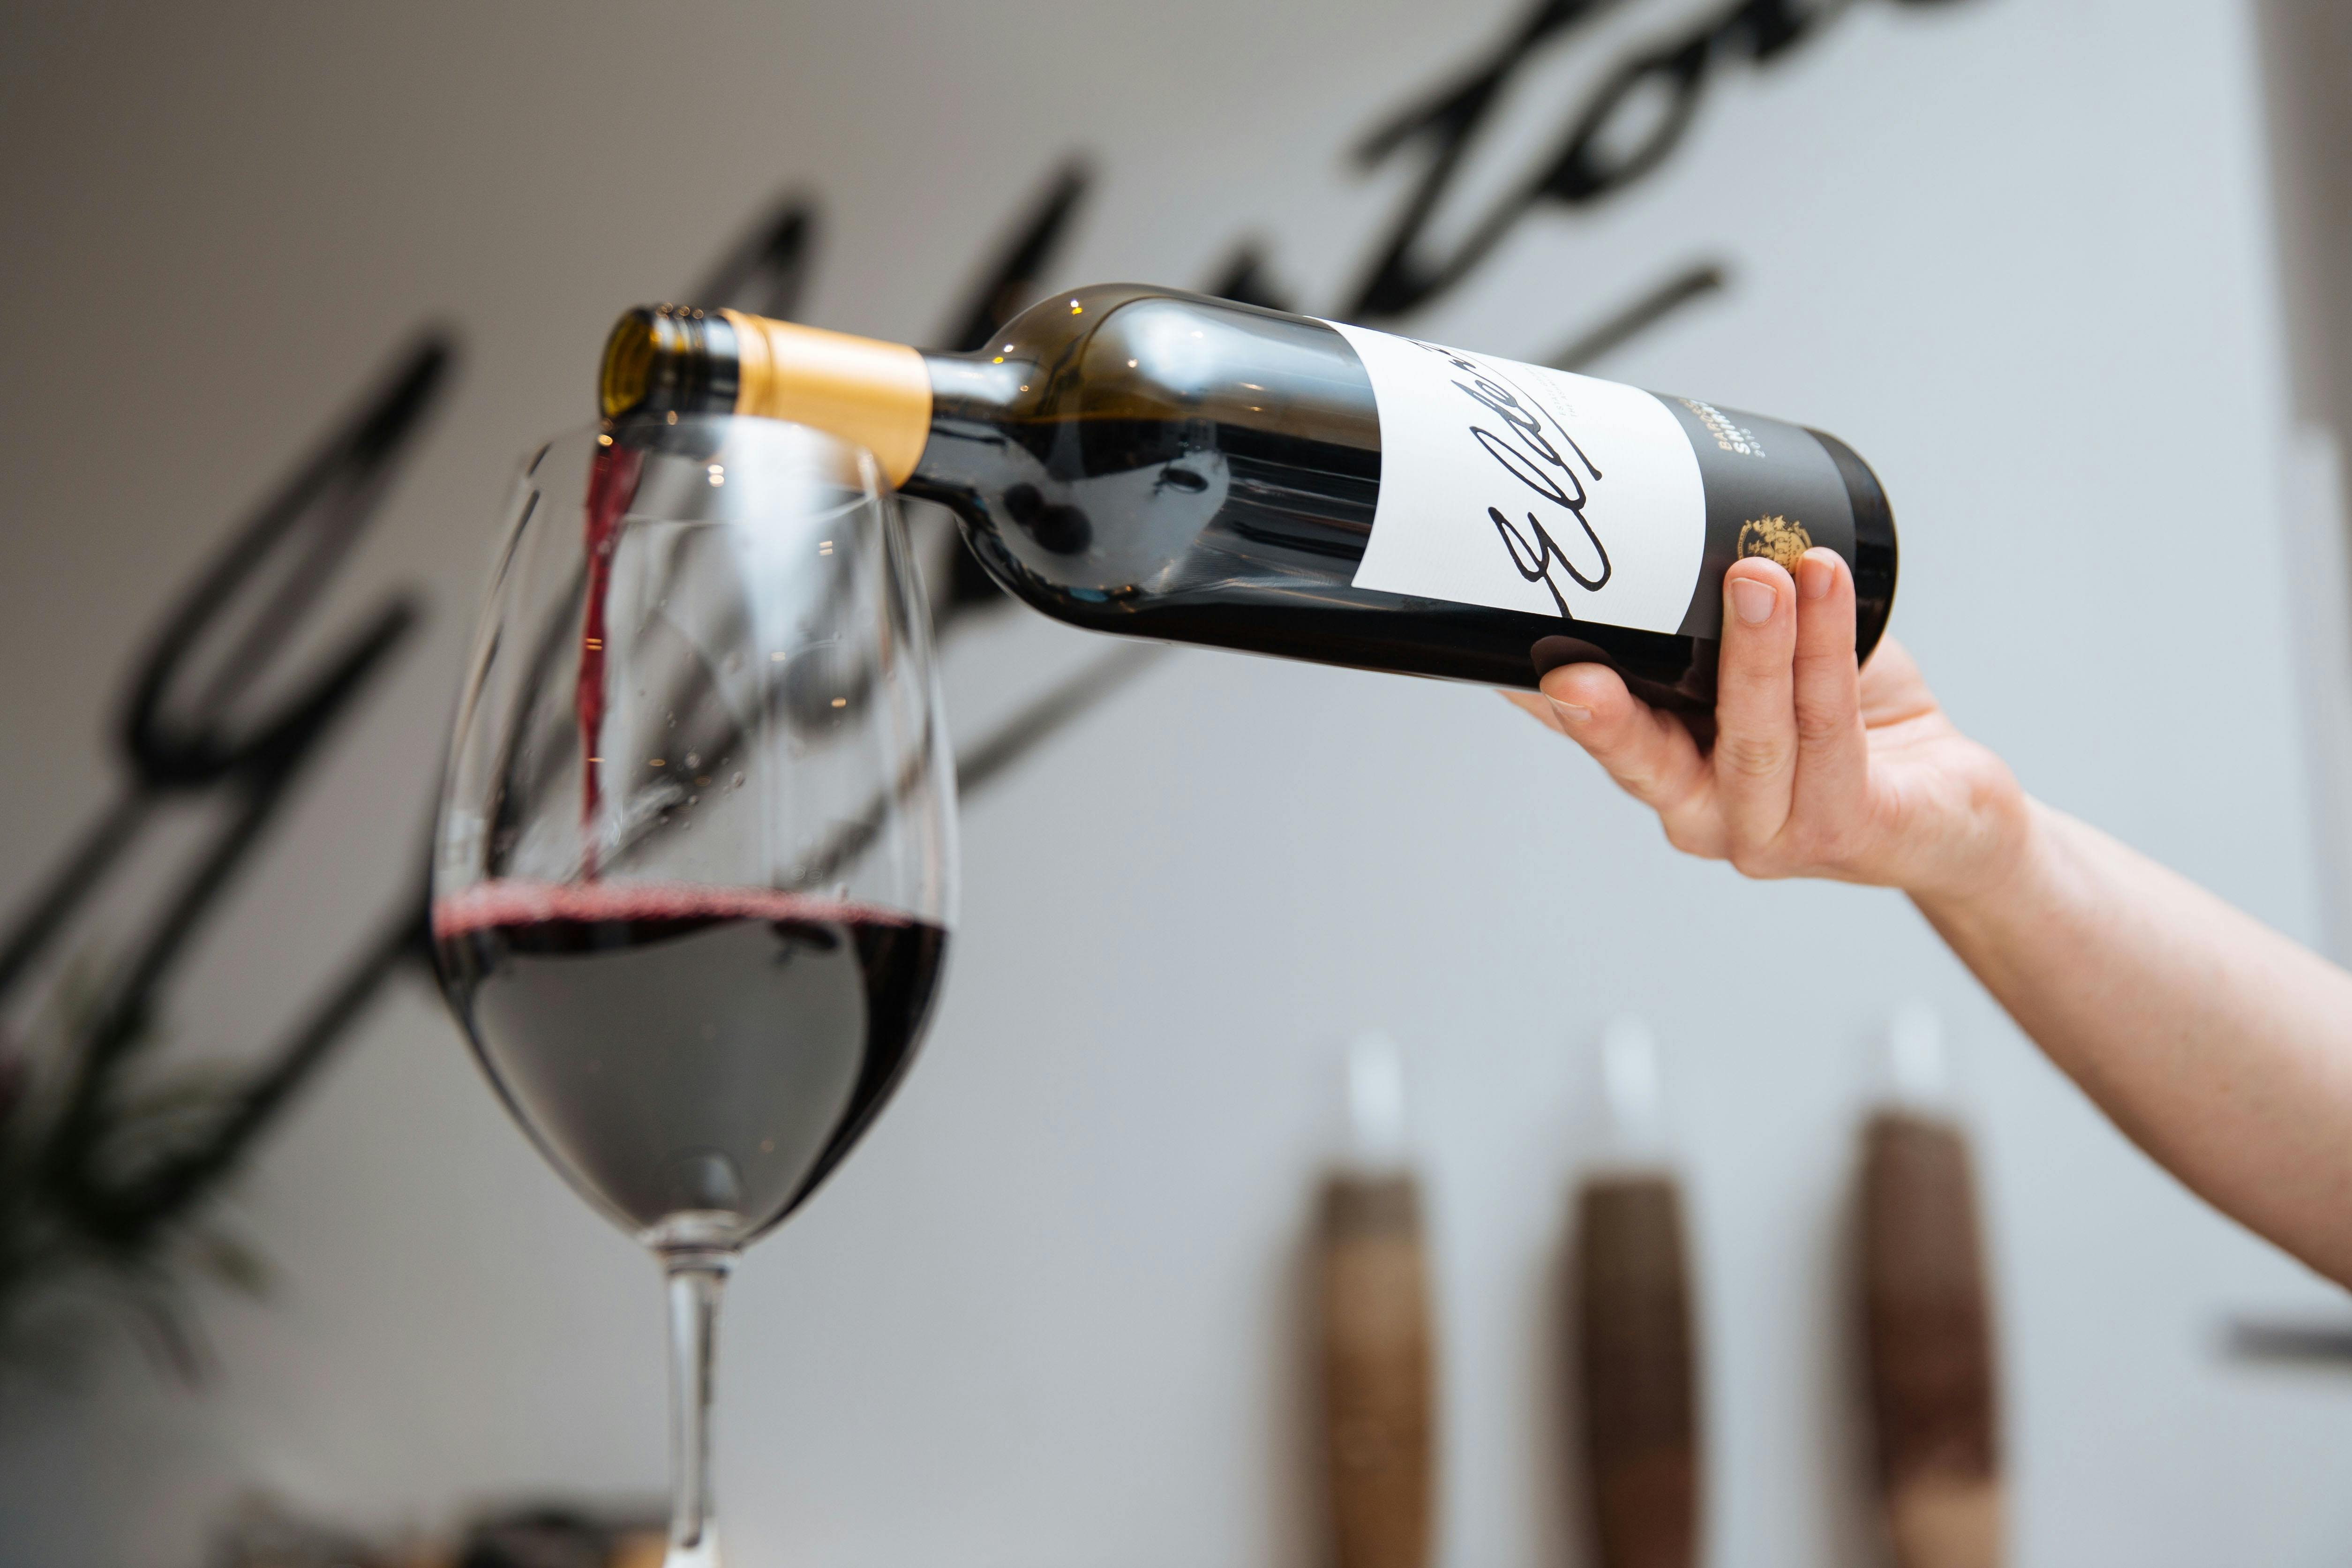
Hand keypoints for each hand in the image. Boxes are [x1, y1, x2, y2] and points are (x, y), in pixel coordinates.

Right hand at [1505, 549, 2029, 901]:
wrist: (1949, 808)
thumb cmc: (1849, 732)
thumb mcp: (1765, 674)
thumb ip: (1712, 628)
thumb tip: (1665, 521)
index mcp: (1671, 777)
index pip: (1597, 739)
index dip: (1548, 705)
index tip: (1510, 657)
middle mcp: (1706, 817)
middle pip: (1648, 763)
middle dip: (1612, 713)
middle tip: (1580, 666)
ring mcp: (1771, 834)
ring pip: (1752, 739)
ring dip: (1755, 650)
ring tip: (1758, 573)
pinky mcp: (1846, 829)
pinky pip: (1831, 733)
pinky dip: (1826, 651)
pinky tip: (1824, 585)